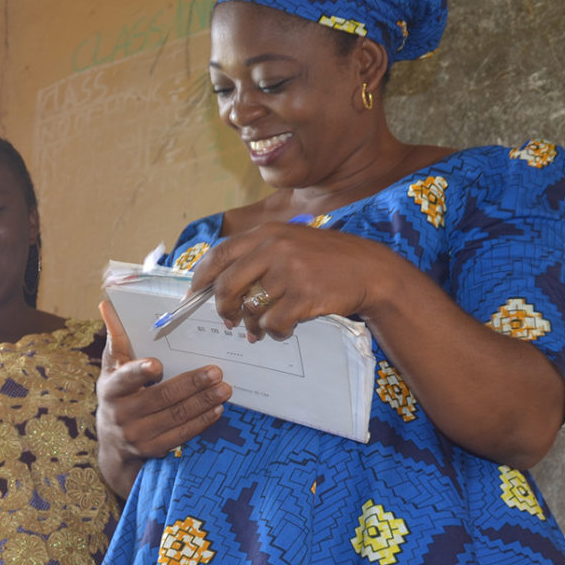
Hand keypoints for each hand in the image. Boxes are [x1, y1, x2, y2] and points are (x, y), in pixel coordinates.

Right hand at [94, 301, 230, 497]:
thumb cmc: (118, 394)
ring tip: (224, 389)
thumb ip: (115, 339)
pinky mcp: (152, 450)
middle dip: (191, 384)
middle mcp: (121, 414)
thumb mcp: (112, 369)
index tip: (158, 364)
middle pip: (161, 397)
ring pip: (175, 417)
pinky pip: (181, 435)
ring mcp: (137, 435)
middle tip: (216, 372)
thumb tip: (107, 305)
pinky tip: (217, 409)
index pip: (124, 379)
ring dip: (203, 402)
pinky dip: (201, 422)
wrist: (112, 444)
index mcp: (111, 389)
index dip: (139, 372)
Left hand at [189, 222, 396, 340]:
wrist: (370, 270)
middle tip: (229, 320)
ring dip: (253, 324)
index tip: (195, 293)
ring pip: (250, 309)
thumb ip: (257, 256)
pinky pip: (273, 324)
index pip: (220, 253)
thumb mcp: (290, 243)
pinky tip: (286, 328)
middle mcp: (274, 248)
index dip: (202, 276)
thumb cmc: (326, 259)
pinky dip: (275, 332)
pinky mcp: (303, 296)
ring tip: (262, 327)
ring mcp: (289, 272)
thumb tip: (219, 284)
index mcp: (267, 232)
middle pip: (227, 285)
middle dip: (223, 308)